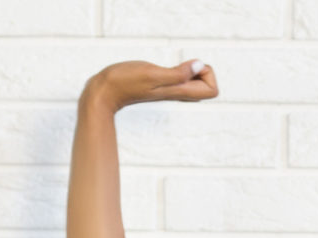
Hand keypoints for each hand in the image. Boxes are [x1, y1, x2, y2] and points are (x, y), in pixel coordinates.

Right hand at [84, 59, 218, 112]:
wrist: (105, 92)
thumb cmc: (126, 82)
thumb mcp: (153, 73)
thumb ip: (178, 73)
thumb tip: (200, 66)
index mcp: (180, 92)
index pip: (212, 90)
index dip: (206, 73)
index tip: (190, 67)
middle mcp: (178, 93)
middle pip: (207, 87)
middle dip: (202, 71)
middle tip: (183, 64)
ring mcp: (171, 91)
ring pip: (195, 83)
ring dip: (191, 70)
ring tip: (175, 65)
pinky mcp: (162, 86)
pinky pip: (182, 79)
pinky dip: (181, 70)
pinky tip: (168, 67)